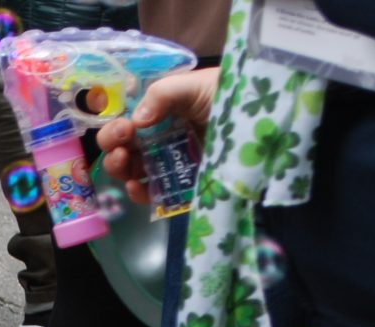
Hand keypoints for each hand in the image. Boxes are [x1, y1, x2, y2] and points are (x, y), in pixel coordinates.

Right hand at [97, 67, 220, 203]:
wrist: (261, 116)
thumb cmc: (227, 94)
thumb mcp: (193, 85)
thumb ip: (162, 94)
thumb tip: (136, 120)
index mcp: (158, 111)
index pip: (125, 120)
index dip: (116, 124)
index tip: (125, 126)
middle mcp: (160, 137)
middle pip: (123, 146)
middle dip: (113, 145)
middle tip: (122, 142)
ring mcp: (170, 162)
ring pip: (132, 170)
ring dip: (120, 168)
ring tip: (124, 162)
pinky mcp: (182, 184)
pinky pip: (154, 193)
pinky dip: (139, 193)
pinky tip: (136, 186)